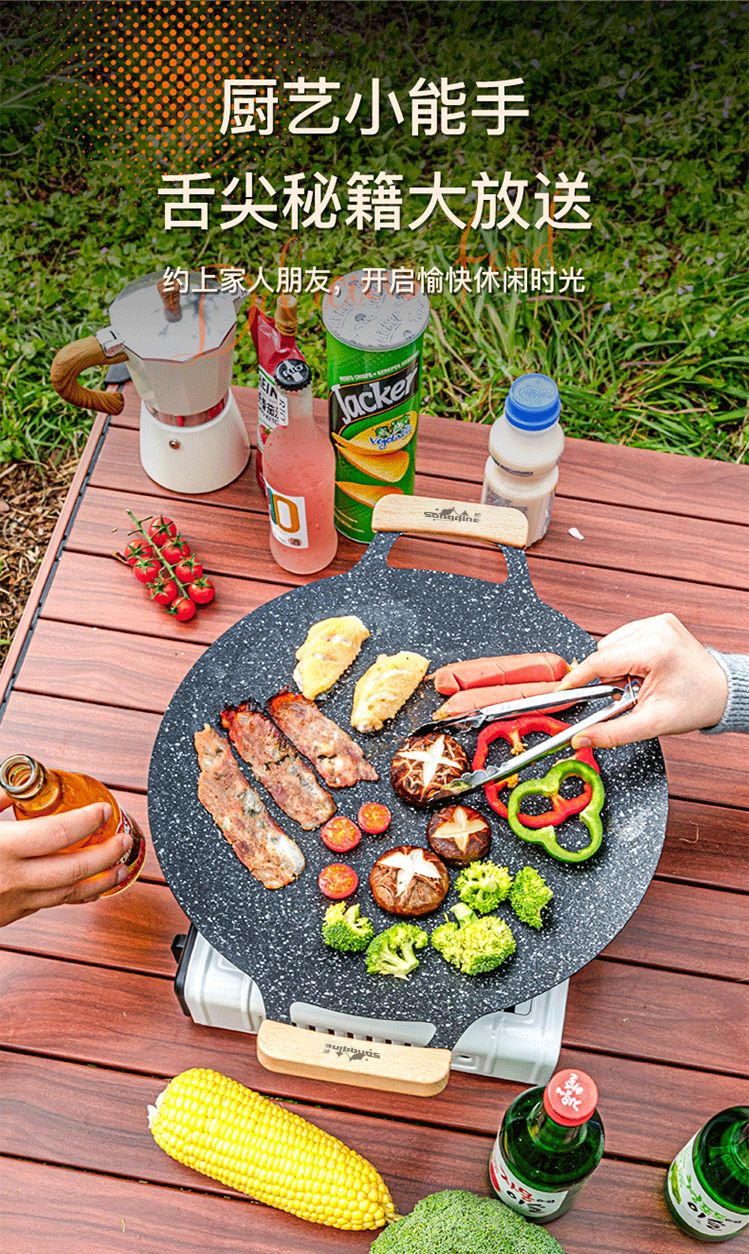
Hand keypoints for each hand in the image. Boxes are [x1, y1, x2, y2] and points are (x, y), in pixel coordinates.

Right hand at [0, 794, 131, 926]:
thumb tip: (20, 787)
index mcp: (5, 848)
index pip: (58, 833)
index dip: (87, 821)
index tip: (103, 812)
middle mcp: (14, 877)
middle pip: (74, 869)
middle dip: (107, 855)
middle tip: (124, 842)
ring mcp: (14, 901)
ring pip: (67, 894)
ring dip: (100, 883)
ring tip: (121, 870)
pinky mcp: (10, 916)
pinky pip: (51, 905)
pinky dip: (75, 897)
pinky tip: (89, 891)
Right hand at [557, 614, 728, 748]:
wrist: (723, 692)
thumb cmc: (696, 705)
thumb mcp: (651, 723)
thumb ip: (611, 733)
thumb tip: (582, 738)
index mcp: (654, 649)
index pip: (599, 661)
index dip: (577, 679)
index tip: (563, 690)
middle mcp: (656, 628)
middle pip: (604, 652)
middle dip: (609, 677)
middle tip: (629, 694)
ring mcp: (658, 621)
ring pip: (611, 644)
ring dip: (617, 667)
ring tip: (640, 683)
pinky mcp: (659, 621)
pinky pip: (624, 638)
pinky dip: (626, 657)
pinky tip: (644, 670)